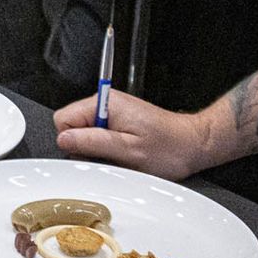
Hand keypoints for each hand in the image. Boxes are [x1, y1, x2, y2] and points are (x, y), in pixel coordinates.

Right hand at [53, 90, 216, 180]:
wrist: (193, 145)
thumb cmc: (169, 148)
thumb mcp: (129, 149)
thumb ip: (92, 142)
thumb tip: (64, 139)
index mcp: (105, 103)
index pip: (63, 118)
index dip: (75, 140)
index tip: (95, 150)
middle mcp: (106, 103)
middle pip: (72, 126)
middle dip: (86, 146)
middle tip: (113, 154)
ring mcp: (112, 113)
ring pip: (84, 134)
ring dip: (99, 149)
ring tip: (123, 154)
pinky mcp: (117, 123)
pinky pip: (98, 138)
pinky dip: (107, 149)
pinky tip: (125, 152)